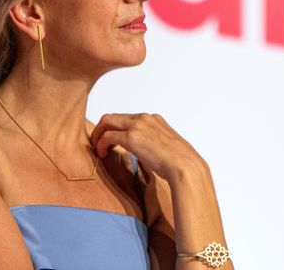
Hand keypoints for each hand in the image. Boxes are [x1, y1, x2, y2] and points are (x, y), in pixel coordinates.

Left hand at [89, 113, 205, 182]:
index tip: (113, 142)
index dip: (117, 129)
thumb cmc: (179, 162)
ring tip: (99, 149)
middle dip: (102, 129)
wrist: (185, 166)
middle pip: (114, 116)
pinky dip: (101, 144)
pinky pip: (107, 136)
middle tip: (99, 143)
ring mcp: (138, 126)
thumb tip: (145, 152)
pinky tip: (102, 154)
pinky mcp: (131, 137)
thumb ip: (154, 144)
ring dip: (98, 135)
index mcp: (154, 119)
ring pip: (107, 121)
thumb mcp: (166, 147)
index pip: (128, 118)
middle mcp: (145, 118)